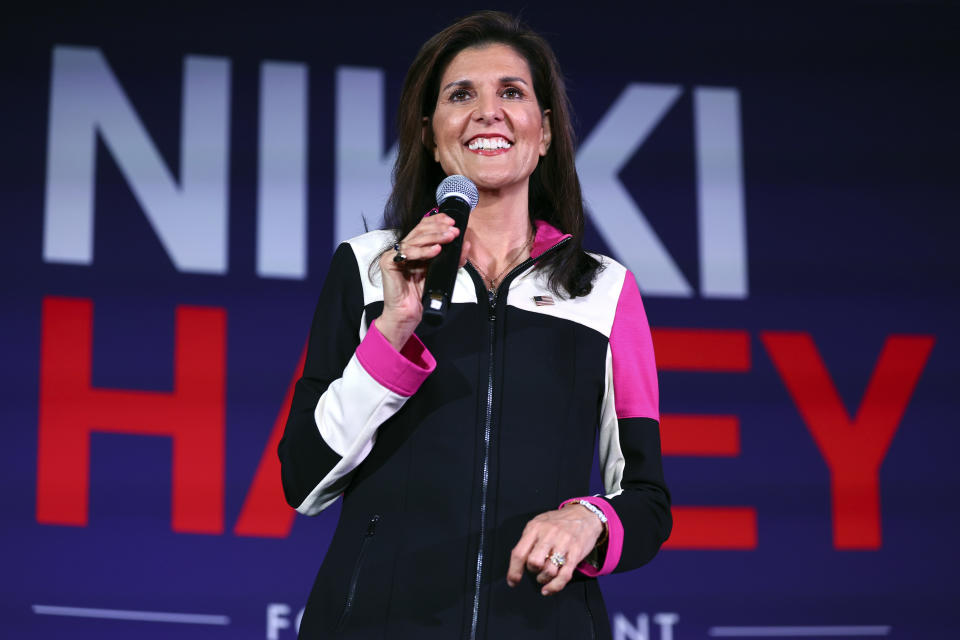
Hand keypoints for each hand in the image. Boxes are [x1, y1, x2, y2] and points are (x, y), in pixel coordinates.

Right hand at [375, 214, 469, 349]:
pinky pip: (407, 252)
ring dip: (435, 237)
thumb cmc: (422, 294)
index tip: (452, 221)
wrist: (408, 313)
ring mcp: (395, 254)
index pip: (424, 227)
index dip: (437, 221)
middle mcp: (404, 248)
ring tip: (449, 237)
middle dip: (439, 228)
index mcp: (414, 248)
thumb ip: (453, 259)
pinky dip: (423, 251)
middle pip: (420, 230)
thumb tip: (466, 244)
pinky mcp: (388, 262)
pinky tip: (436, 250)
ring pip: (416, 239)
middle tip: (454, 230)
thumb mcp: (441, 272)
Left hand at [506, 504, 604, 595]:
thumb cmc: (558, 521)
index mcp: (535, 528)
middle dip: (532, 570)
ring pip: (549, 571)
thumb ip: (528, 540)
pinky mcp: (576, 553)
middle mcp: (549, 535)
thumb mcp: (539, 523)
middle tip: (535, 569)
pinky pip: (564, 575)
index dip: (514, 571)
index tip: (512, 581)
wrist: (584, 515)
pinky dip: (554, 587)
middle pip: (534, 562)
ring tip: (544, 575)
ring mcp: (564, 544)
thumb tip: (517, 562)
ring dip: (543, 578)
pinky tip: (548, 589)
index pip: (519, 553)